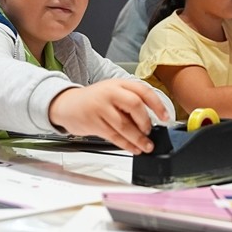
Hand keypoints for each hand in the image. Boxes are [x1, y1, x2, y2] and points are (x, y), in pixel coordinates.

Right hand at [48, 79, 170, 153]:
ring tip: (146, 146)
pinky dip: (126, 144)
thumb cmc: (94, 99)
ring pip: (124, 125)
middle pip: (135, 105)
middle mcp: (110, 92)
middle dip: (145, 122)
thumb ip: (130, 102)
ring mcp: (100, 107)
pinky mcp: (93, 122)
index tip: (166, 117)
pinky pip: (114, 136)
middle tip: (149, 131)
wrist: (66, 104)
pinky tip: (133, 148)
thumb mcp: (112, 92)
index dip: (158, 105)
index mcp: (119, 83)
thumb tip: (152, 121)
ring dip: (138, 138)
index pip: (143, 91)